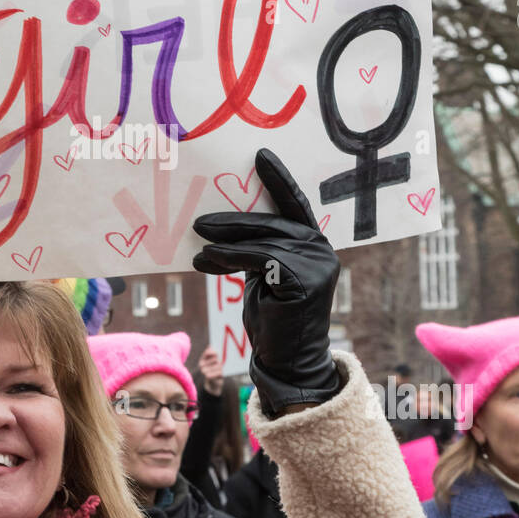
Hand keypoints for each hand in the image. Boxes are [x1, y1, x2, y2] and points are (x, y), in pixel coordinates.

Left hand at [192, 149, 340, 418]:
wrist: (288, 363)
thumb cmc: (272, 319)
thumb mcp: (263, 276)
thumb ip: (258, 249)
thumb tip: (222, 224)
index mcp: (314, 244)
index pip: (295, 203)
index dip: (278, 178)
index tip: (258, 154)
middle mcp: (321, 249)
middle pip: (272, 221)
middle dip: (234, 219)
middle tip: (199, 221)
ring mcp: (317, 264)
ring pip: (263, 240)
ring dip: (224, 241)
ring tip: (197, 246)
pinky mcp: (304, 280)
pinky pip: (260, 258)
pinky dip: (229, 258)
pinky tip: (206, 261)